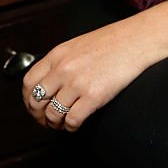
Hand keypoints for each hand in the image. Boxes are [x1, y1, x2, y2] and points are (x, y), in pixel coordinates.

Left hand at [22, 0, 167, 131]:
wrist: (138, 40)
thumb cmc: (113, 41)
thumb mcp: (80, 45)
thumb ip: (63, 61)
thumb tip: (51, 81)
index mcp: (58, 54)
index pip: (29, 82)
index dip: (29, 99)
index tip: (35, 107)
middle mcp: (63, 69)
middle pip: (37, 101)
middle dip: (38, 116)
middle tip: (46, 121)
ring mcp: (77, 83)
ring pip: (52, 115)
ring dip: (55, 124)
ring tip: (62, 124)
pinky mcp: (93, 96)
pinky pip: (72, 120)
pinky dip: (71, 128)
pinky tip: (76, 125)